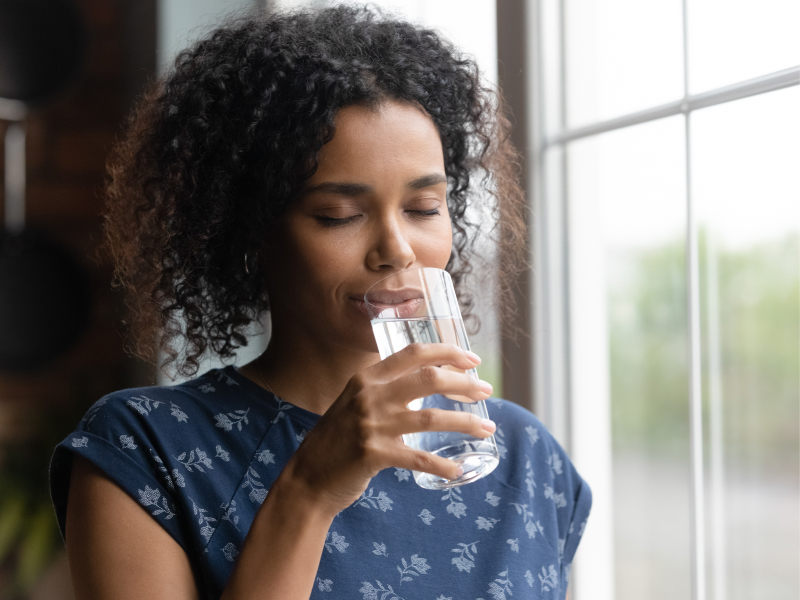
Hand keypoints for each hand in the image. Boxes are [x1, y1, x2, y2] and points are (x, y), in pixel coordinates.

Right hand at [281, 343, 494, 516]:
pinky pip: (418, 458)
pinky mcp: (373, 454)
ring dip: (465, 423)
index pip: (414, 353)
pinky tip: (457, 470)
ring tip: (487, 429)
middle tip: (486, 391)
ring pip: (431, 418)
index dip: (447, 352)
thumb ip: (385, 389)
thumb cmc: (338, 439)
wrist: (308, 476)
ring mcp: (370, 425)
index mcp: (366, 377)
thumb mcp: (355, 402)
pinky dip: (442, 465)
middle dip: (464, 384)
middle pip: (428, 380)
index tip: (472, 359)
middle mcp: (369, 395)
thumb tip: (428, 380)